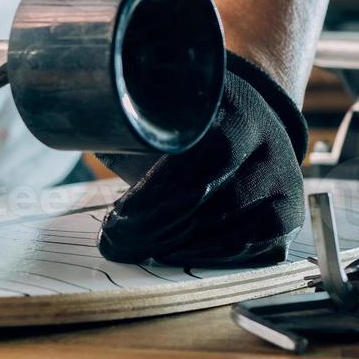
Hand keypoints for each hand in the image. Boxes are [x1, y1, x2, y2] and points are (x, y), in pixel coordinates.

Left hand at [97, 52, 306, 266]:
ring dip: (180, 247)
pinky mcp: (288, 210)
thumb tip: (70, 121)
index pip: (202, 157)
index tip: (116, 222)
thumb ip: (124, 113)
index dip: (155, 198)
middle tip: (119, 243)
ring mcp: (284, 177)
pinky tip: (177, 253)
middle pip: (215, 199)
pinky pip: (255, 247)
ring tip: (142, 248)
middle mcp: (268, 139)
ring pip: (235, 228)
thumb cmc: (185, 119)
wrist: (243, 116)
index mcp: (232, 102)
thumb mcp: (157, 104)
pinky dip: (211, 256)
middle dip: (157, 229)